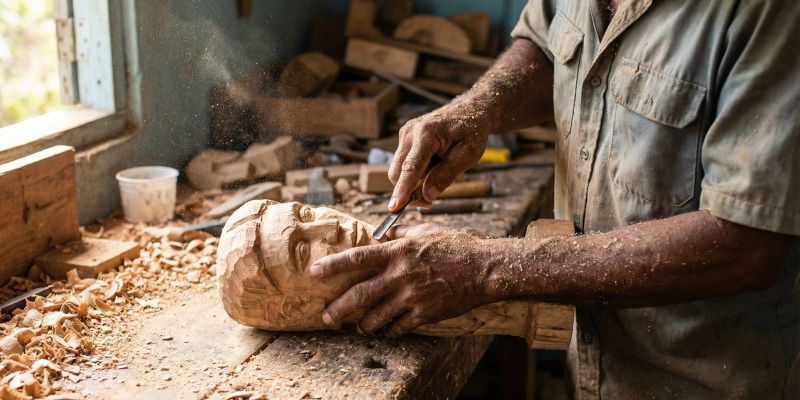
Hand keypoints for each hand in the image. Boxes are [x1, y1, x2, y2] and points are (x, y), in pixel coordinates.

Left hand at [309, 224, 493, 336]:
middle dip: (338, 309)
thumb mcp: (425, 232)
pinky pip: (398, 327)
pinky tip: (385, 331)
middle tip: (326, 317)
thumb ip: (401, 234)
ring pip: (376, 317)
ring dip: (363, 324)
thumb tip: (385, 234)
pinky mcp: (424, 313)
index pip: (357, 258)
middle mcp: (400, 275)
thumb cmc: (455, 246)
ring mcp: (412, 296)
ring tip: (358, 327)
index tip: (314, 272)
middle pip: (359, 294)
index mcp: (397, 252)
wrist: (483, 268)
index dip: (332, 266)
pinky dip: (388, 331)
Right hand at [388, 102, 492, 210]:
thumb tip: (427, 195)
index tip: (394, 207)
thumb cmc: (472, 131)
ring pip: (399, 169)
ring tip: (438, 175)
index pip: (410, 168)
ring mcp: (405, 134)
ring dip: (413, 181)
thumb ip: (446, 175)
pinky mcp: (405, 138)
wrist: (470, 109)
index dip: (402, 190)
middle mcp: (410, 133)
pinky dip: (416, 172)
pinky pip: (404, 163)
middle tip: (430, 201)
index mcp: (426, 135)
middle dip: (409, 191)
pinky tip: (434, 166)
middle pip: (397, 172)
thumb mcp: (468, 155)